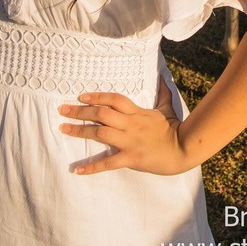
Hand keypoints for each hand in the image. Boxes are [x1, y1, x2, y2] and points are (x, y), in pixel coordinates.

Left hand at [58, 79, 190, 175]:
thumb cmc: (175, 128)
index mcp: (137, 112)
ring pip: (100, 133)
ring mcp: (129, 141)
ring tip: (63, 128)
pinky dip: (91, 166)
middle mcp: (130, 124)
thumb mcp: (167, 107)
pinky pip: (108, 162)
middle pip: (101, 114)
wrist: (184, 149)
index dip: (97, 96)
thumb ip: (162, 92)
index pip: (114, 99)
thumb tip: (163, 76)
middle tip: (62, 109)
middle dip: (80, 111)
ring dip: (79, 130)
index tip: (81, 96)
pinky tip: (77, 169)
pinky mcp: (131, 158)